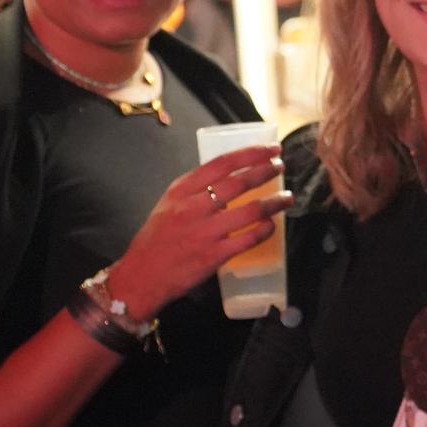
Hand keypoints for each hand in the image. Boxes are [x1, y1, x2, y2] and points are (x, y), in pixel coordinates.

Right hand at [102, 144, 289, 316]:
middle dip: (266, 172)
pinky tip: (272, 225)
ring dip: (273, 202)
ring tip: (287, 197)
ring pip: (249, 211)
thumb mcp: (169, 204)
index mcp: (181, 191)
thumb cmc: (156, 239)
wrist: (140, 277)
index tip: (270, 149)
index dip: (251, 153)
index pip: (221, 163)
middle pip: (239, 183)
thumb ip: (195, 189)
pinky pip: (247, 239)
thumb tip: (231, 175)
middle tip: (281, 168)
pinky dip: (264, 230)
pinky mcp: (213, 256)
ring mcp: (204, 232)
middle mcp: (193, 208)